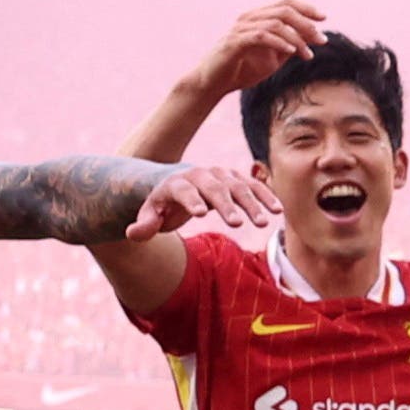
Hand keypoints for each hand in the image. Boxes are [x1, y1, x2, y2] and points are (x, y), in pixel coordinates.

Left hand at [129, 164, 279, 244]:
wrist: (176, 181)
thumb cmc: (162, 203)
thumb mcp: (149, 213)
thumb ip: (143, 224)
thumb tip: (132, 234)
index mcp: (176, 183)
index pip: (183, 190)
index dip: (191, 200)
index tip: (200, 214)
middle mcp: (200, 175)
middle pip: (214, 188)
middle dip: (226, 205)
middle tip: (237, 224)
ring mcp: (220, 175)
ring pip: (237, 186)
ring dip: (252, 204)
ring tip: (264, 223)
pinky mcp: (235, 179)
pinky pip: (252, 186)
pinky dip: (265, 195)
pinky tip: (277, 210)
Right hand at [192, 1, 326, 99]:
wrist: (214, 83)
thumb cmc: (242, 70)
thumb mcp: (273, 58)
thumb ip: (290, 46)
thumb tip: (313, 38)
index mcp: (258, 17)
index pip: (285, 3)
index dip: (306, 8)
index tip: (324, 18)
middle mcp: (250, 18)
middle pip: (284, 10)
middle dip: (306, 24)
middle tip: (321, 40)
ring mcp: (241, 28)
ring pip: (275, 23)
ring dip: (297, 38)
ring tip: (308, 54)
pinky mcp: (235, 42)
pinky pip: (261, 36)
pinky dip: (279, 43)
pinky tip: (292, 52)